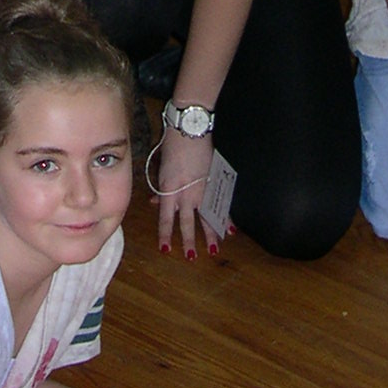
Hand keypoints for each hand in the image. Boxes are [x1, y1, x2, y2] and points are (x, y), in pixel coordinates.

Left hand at [154, 125, 216, 259]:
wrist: (190, 130)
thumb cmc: (172, 146)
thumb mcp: (161, 168)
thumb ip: (160, 189)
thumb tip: (156, 203)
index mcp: (169, 190)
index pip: (166, 218)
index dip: (165, 234)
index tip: (166, 249)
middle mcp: (186, 193)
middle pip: (187, 222)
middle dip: (189, 241)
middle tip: (191, 257)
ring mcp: (203, 188)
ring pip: (206, 217)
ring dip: (210, 235)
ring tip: (214, 250)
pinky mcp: (215, 181)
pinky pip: (221, 204)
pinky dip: (226, 217)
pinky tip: (231, 230)